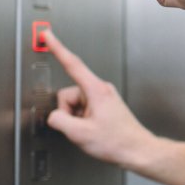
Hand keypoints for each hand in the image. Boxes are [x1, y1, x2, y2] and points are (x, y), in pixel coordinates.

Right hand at [44, 29, 156, 168]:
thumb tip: (54, 116)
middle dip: (68, 112)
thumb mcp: (79, 134)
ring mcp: (103, 97)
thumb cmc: (117, 141)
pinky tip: (93, 130)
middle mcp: (100, 89)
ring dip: (76, 119)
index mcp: (96, 90)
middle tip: (81, 128)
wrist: (136, 150)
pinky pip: (83, 109)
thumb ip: (59, 120)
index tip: (47, 35)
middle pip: (68, 94)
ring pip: (74, 104)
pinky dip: (82, 121)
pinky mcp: (104, 105)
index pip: (72, 64)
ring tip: (90, 130)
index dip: (57, 48)